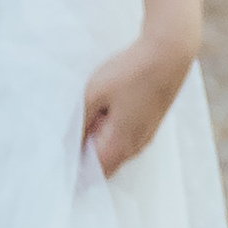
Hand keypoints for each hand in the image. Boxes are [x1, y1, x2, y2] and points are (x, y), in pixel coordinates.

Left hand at [82, 28, 198, 179]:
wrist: (168, 54)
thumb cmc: (131, 73)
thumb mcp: (93, 94)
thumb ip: (78, 122)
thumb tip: (67, 142)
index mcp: (119, 145)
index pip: (92, 174)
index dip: (75, 172)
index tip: (59, 161)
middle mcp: (135, 147)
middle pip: (104, 165)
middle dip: (84, 157)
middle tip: (68, 136)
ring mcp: (145, 136)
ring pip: (115, 150)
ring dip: (98, 142)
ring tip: (86, 118)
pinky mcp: (149, 123)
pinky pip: (125, 138)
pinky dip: (110, 132)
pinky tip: (104, 110)